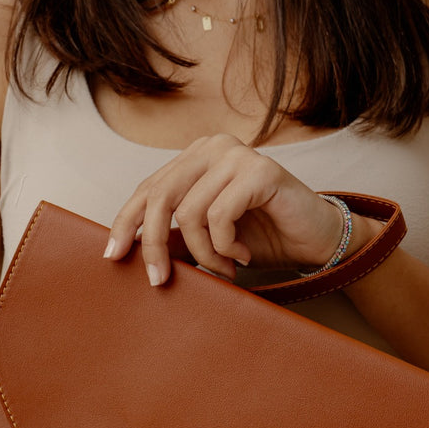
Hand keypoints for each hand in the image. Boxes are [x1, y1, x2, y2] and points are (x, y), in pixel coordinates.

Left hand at [103, 134, 345, 283]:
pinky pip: (219, 216)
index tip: (112, 257)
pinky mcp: (259, 170)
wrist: (316, 240)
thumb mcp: (207, 239)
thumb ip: (174, 236)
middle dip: (153, 245)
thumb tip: (128, 251)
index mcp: (195, 158)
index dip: (125, 222)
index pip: (147, 188)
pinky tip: (243, 255)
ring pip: (188, 213)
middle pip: (159, 197)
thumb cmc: (263, 238)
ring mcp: (236, 154)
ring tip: (225, 270)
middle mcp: (212, 148)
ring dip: (204, 254)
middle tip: (159, 280)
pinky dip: (226, 247)